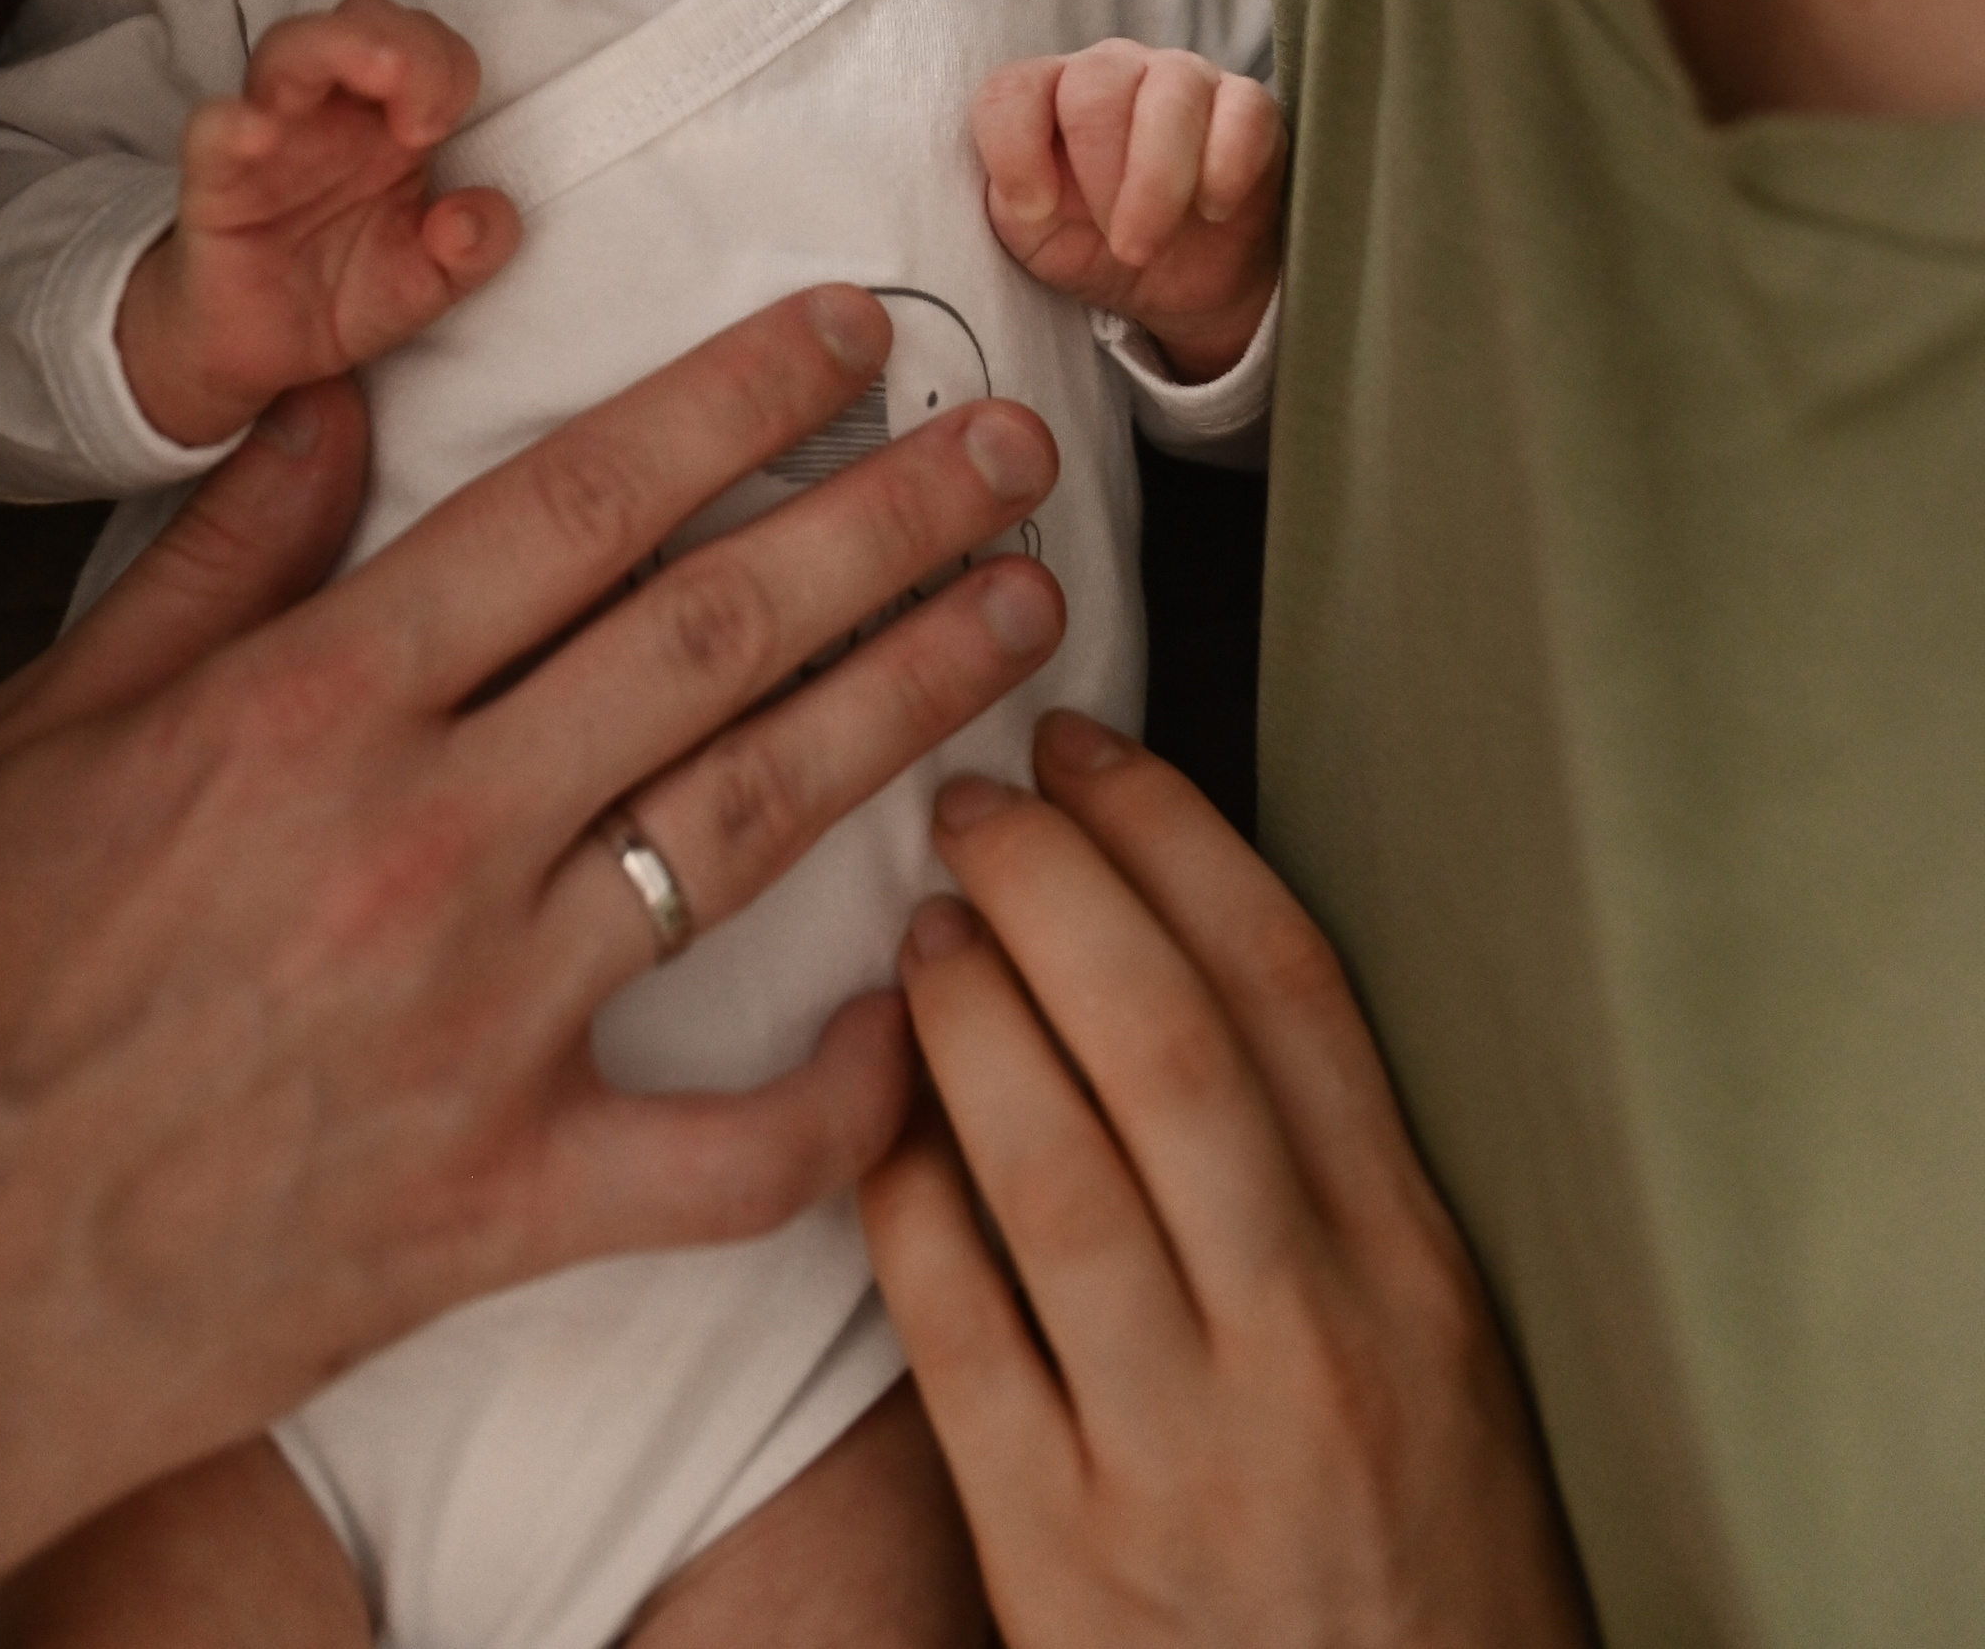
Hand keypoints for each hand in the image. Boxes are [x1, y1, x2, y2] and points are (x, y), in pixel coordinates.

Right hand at [0, 293, 1064, 1648]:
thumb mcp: (46, 723)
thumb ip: (217, 554)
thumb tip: (335, 403)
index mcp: (313, 700)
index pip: (580, 502)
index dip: (738, 398)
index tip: (855, 331)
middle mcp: (425, 834)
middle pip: (711, 633)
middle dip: (888, 519)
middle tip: (1015, 448)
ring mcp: (481, 1021)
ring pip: (751, 823)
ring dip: (909, 703)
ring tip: (1028, 614)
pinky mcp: (502, 1198)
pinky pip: (726, 1151)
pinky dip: (843, 1092)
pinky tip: (927, 1009)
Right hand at [117, 0, 519, 445]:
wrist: (263, 355)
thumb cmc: (343, 290)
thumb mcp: (429, 282)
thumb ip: (473, 251)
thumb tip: (476, 219)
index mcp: (386, 121)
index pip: (426, 45)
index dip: (446, 67)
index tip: (441, 131)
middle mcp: (330, 112)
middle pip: (359, 21)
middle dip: (402, 41)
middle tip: (424, 119)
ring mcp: (269, 137)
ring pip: (287, 51)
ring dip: (336, 49)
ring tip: (381, 74)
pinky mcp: (214, 183)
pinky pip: (210, 132)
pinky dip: (231, 123)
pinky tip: (258, 133)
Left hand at [862, 721, 1591, 1648]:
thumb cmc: (1422, 1563)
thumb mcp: (1441, 1350)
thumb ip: (1332, 1170)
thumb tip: (1186, 945)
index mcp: (1417, 1270)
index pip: (1290, 991)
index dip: (1175, 840)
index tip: (1089, 744)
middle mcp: (1313, 1341)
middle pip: (1167, 1046)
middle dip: (1053, 889)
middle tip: (970, 797)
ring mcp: (1186, 1453)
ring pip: (1052, 1173)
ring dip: (965, 1020)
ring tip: (918, 926)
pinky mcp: (1066, 1558)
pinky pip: (959, 1335)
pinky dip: (903, 1200)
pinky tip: (866, 1114)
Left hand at [974, 43, 1284, 375]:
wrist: (1184, 277)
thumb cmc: (1097, 244)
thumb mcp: (1038, 235)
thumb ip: (1013, 201)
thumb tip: (1021, 192)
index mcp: (1048, 93)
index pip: (1012, 90)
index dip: (1014, 148)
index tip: (1034, 210)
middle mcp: (1111, 69)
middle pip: (1093, 90)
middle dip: (1101, 177)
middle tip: (1118, 244)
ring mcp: (1183, 76)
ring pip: (1169, 93)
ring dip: (1158, 182)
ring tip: (1151, 243)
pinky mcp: (1250, 105)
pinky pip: (1241, 112)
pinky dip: (1224, 167)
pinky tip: (1213, 210)